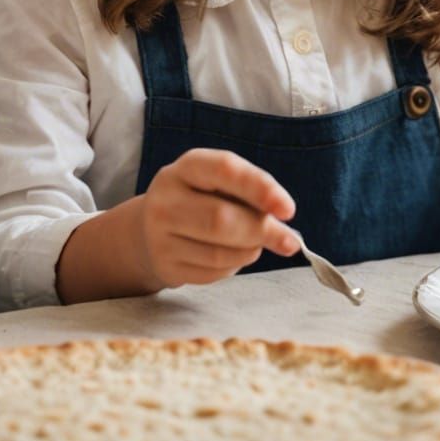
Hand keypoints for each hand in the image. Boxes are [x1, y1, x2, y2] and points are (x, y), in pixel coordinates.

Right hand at [138, 148, 299, 288]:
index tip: (288, 209)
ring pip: (219, 253)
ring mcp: (161, 236)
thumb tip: (282, 220)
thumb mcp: (218, 184)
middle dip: (262, 231)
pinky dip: (233, 266)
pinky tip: (232, 256)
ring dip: (250, 251)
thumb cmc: (199, 202)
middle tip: (289, 241)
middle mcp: (166, 199)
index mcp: (186, 167)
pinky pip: (212, 273)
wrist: (150, 231)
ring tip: (255, 244)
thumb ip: (248, 194)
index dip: (260, 188)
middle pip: (221, 218)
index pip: (225, 170)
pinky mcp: (166, 266)